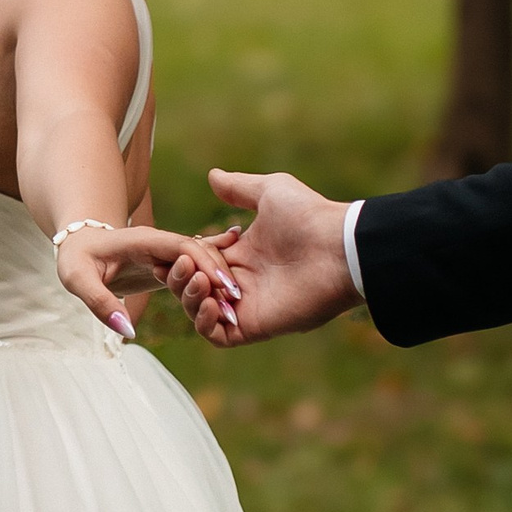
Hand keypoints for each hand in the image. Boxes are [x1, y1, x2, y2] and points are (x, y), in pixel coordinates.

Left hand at [53, 221, 241, 340]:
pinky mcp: (168, 265)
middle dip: (220, 275)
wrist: (80, 244)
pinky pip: (195, 271)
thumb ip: (100, 303)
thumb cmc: (76, 259)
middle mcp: (160, 243)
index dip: (205, 265)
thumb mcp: (78, 280)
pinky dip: (213, 282)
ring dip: (219, 282)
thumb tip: (128, 332)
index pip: (182, 247)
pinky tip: (234, 291)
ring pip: (201, 263)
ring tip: (236, 308)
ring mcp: (166, 253)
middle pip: (199, 253)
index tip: (222, 288)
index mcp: (144, 240)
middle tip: (236, 305)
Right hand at [175, 170, 360, 346]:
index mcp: (243, 253)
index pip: (198, 260)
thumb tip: (212, 176)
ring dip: (188, 297)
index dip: (182, 256)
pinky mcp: (256, 326)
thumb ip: (238, 187)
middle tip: (186, 265)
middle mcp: (242, 281)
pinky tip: (208, 301)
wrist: (339, 247)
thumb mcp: (270, 191)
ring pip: (198, 311)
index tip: (172, 249)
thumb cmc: (310, 216)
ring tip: (200, 279)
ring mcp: (248, 305)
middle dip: (178, 277)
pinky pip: (217, 336)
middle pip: (191, 286)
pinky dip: (203, 322)